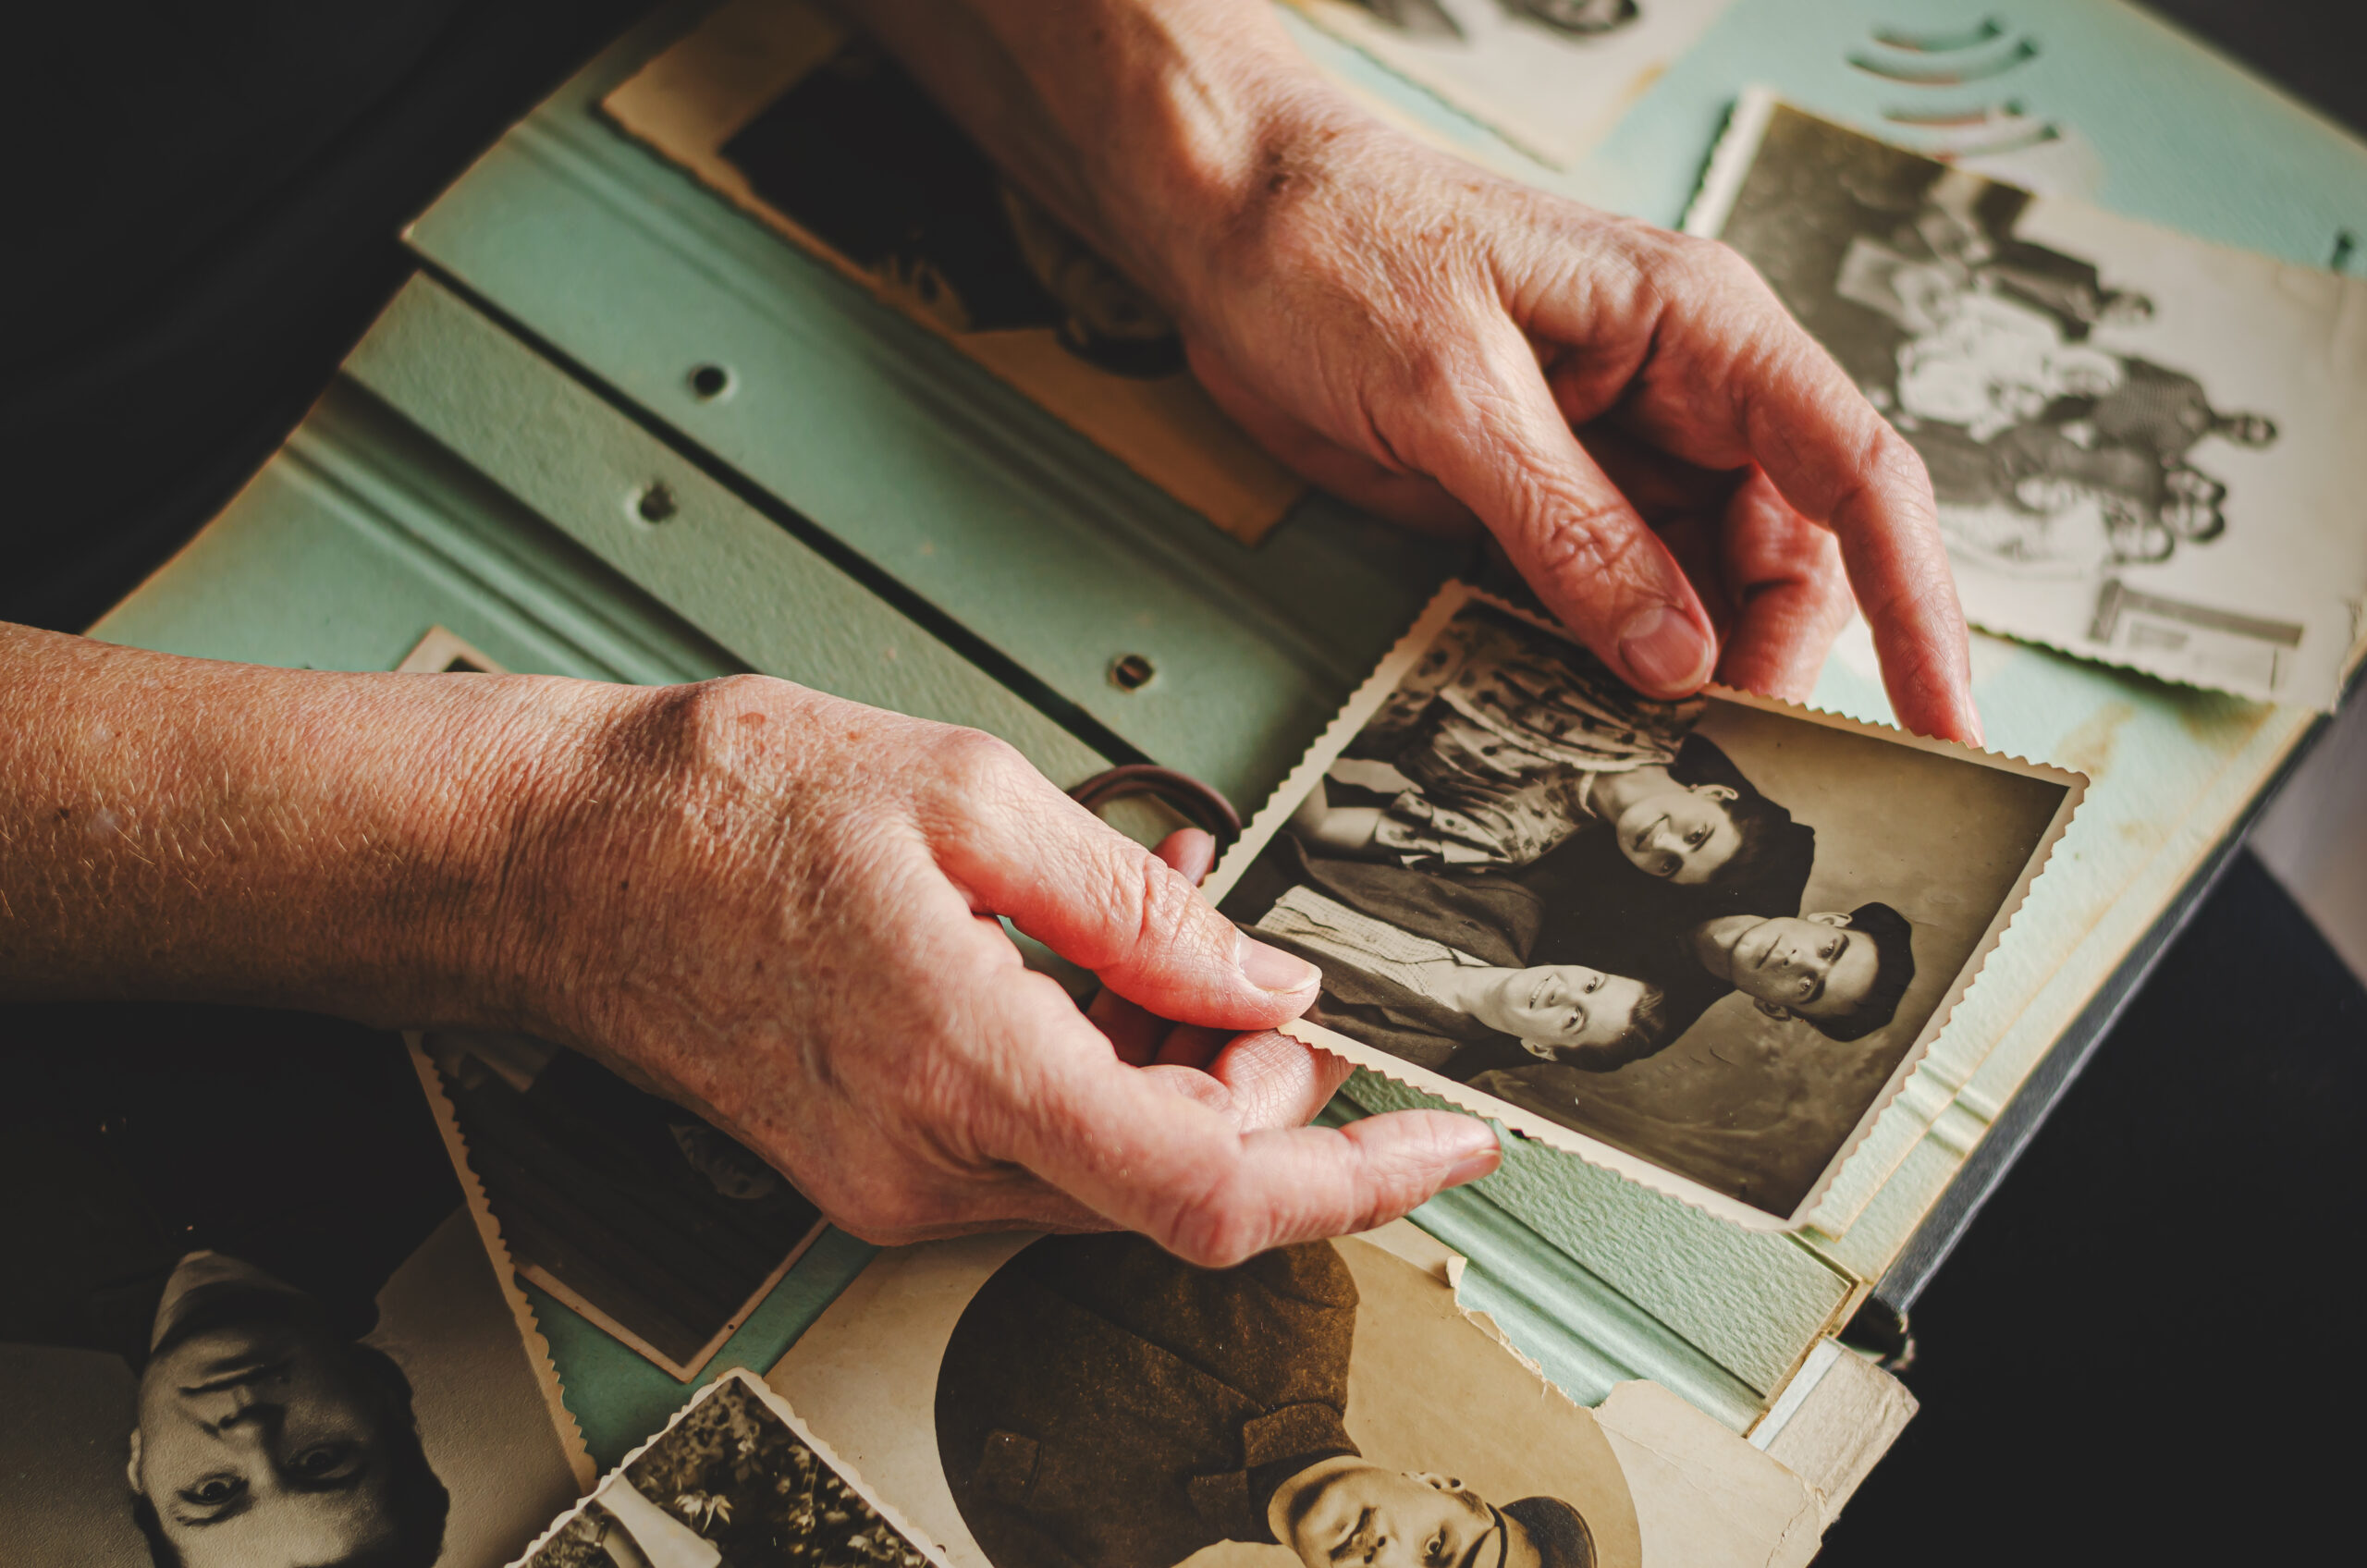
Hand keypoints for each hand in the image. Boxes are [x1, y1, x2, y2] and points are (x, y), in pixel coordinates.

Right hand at [504, 677, 1498, 1262]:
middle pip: (1184, 1183)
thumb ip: (1140, 909)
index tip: (1448, 1141)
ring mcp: (898, 1182)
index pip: (1214, 1189)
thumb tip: (1266, 981)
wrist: (556, 861)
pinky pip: (1044, 1148)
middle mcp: (930, 1163)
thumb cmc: (718, 809)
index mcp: (963, 1065)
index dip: (1359, 1178)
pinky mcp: (878, 1169)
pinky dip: (1108, 1069)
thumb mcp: (968, 794)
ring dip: (1187, 1065)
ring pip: (1120, 1168)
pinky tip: (1097, 963)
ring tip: (1167, 922)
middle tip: (1265, 964)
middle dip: (1269, 1084)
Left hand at [1166, 115, 1978, 741]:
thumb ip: (1568, 527)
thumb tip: (1677, 661)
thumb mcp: (1452, 389)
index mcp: (1699, 327)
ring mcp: (1613, 454)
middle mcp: (1681, 392)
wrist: (1225, 223)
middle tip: (1724, 771)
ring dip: (1689, 682)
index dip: (1916, 604)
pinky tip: (1587, 724)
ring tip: (1655, 766)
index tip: (1944, 722)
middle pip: (1789, 557)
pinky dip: (1608, 669)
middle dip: (1773, 666)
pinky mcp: (1542, 502)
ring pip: (1702, 594)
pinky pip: (1611, 602)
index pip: (1857, 471)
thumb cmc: (1336, 245)